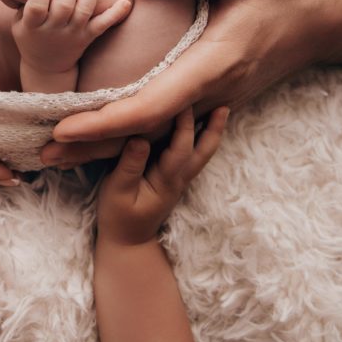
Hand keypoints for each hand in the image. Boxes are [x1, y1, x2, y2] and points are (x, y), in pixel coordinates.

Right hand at [12, 0, 130, 74]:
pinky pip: (103, 26)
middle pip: (63, 5)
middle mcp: (53, 31)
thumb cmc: (31, 36)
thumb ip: (23, 1)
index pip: (37, 6)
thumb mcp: (19, 22)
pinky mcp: (87, 38)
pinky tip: (125, 2)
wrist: (47, 67)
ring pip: (83, 10)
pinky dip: (115, 14)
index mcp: (32, 27)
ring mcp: (72, 35)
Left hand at [46, 0, 341, 154]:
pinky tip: (98, 135)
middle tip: (41, 154)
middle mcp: (210, 95)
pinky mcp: (210, 102)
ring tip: (56, 153)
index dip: (104, 123)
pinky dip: (128, 136)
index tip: (61, 129)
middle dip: (93, 147)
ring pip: (152, 136)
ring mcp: (211, 104)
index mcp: (212, 63)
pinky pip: (164, 127)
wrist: (324, 20)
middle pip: (144, 134)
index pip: (151, 106)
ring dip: (105, 147)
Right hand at [97, 107, 226, 246]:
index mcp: (167, 179)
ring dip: (212, 132)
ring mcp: (180, 180)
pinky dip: (202, 140)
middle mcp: (180, 178)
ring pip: (202, 154)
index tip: (183, 98)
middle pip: (203, 150)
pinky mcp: (175, 180)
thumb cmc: (119, 216)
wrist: (129, 243)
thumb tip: (140, 137)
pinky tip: (201, 128)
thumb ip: (130, 165)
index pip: (181, 146)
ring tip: (221, 111)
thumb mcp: (118, 191)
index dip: (185, 122)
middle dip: (213, 127)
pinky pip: (193, 156)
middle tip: (223, 105)